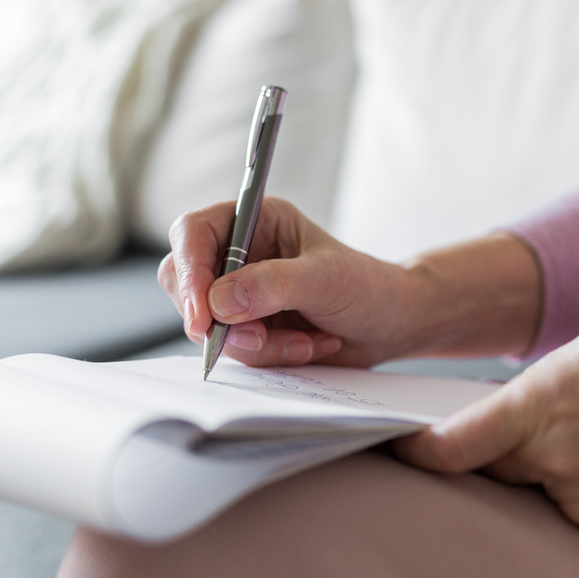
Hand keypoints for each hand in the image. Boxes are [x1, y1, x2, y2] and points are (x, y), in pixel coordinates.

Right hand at [160, 198, 415, 366]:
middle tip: (259, 339)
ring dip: (259, 345)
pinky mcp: (247, 327)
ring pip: (209, 326)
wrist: (393, 324)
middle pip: (185, 283)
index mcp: (254, 219)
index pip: (193, 234)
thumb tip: (220, 301)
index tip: (203, 316)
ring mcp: (239, 293)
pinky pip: (234, 351)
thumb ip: (274, 285)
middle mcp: (239, 253)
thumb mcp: (325, 280)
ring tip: (307, 339)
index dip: (189, 273)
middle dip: (219, 320)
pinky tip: (308, 346)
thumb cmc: (368, 287)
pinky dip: (271, 357)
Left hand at [396, 320, 578, 558]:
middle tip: (518, 420)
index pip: (451, 447)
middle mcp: (562, 465)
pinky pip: (577, 511)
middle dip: (491, 445)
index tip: (398, 439)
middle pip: (492, 466)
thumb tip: (499, 410)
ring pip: (538, 488)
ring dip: (548, 464)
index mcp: (552, 404)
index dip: (415, 448)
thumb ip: (542, 378)